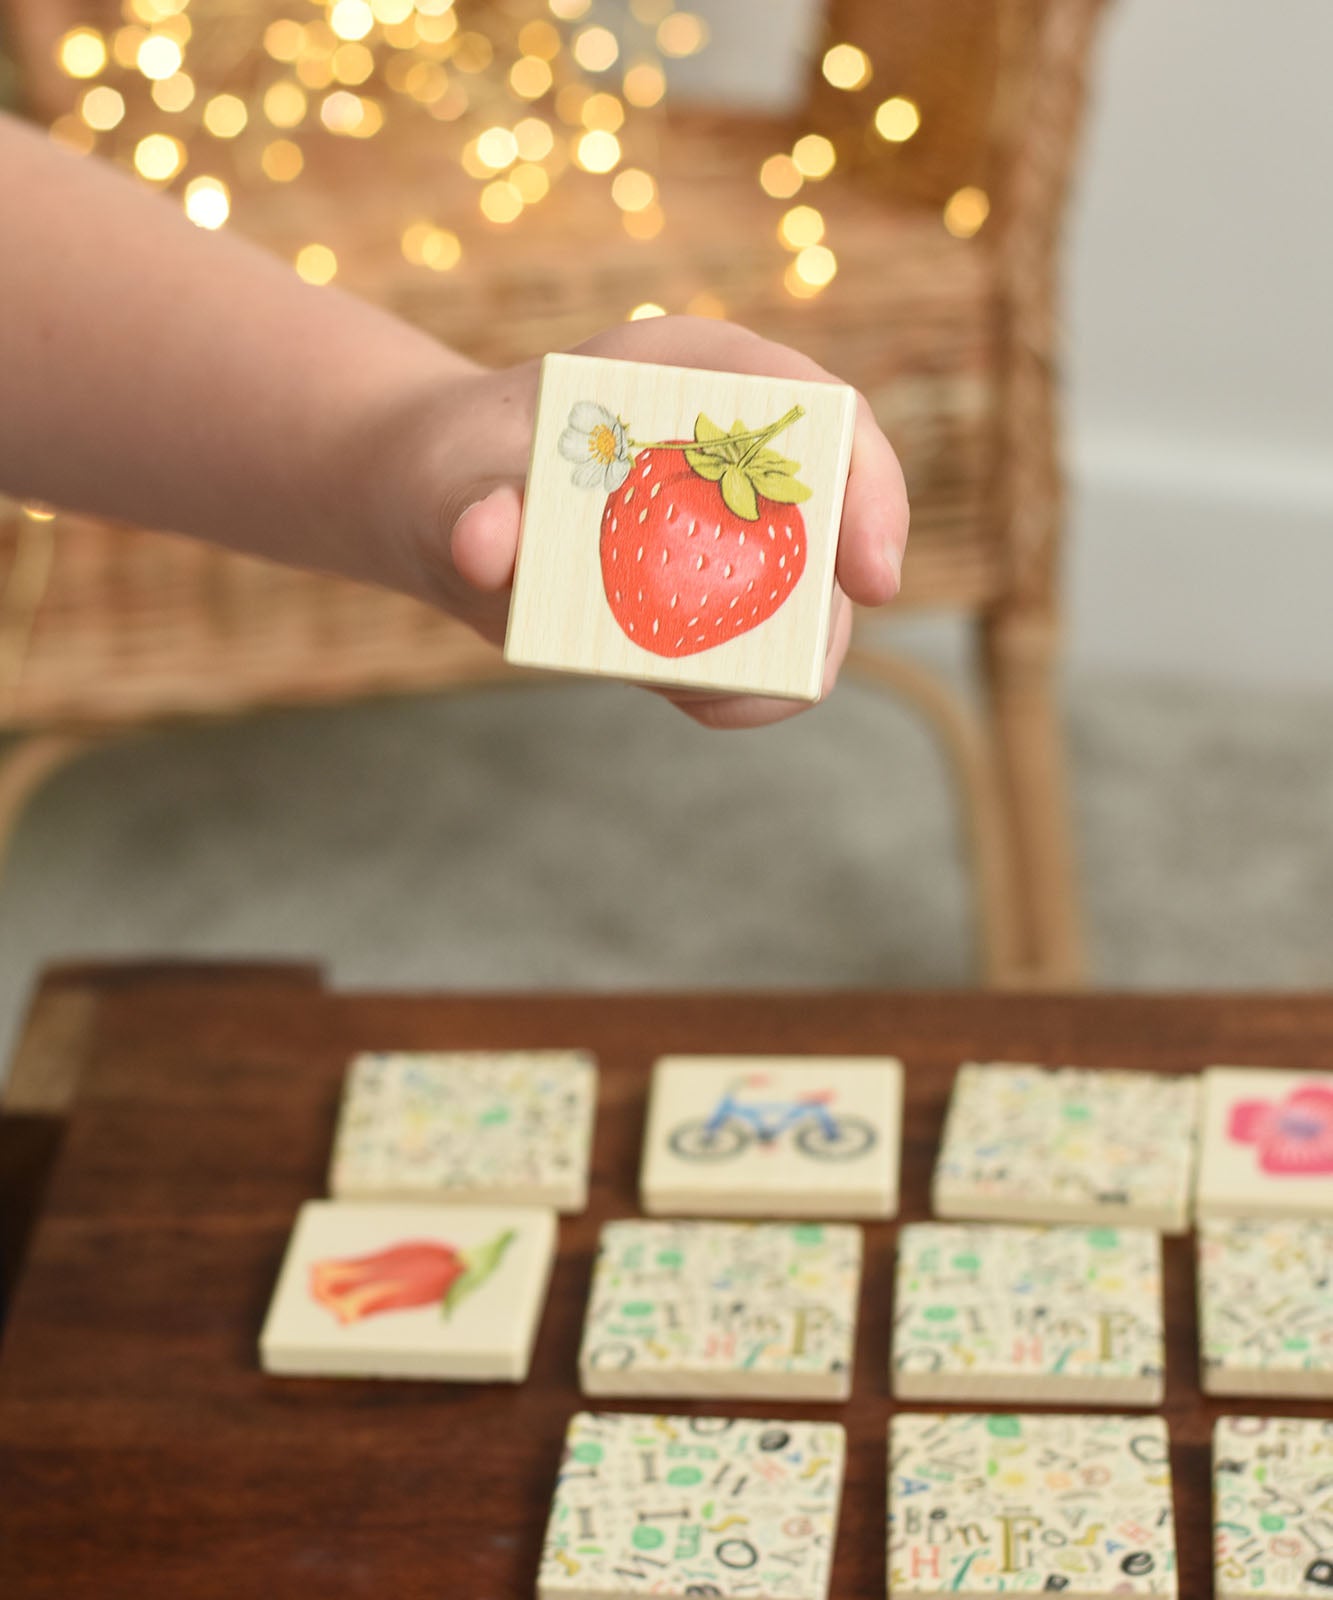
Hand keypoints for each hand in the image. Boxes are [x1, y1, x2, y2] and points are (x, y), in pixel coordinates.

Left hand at [390, 316, 908, 729]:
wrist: (438, 505)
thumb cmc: (451, 467)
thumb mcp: (447, 480)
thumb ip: (466, 507)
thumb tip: (489, 544)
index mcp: (689, 373)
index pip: (822, 409)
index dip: (869, 486)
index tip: (869, 575)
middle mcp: (724, 442)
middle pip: (834, 511)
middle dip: (834, 597)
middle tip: (793, 674)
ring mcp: (721, 516)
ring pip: (802, 589)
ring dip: (783, 654)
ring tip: (714, 696)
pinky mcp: (701, 582)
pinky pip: (750, 635)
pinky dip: (739, 676)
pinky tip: (697, 695)